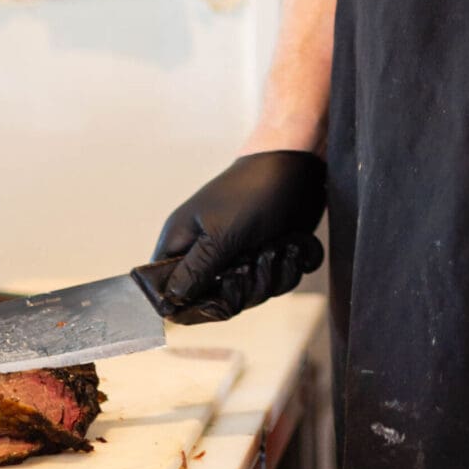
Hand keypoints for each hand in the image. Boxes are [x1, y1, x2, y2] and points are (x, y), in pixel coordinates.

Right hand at [140, 150, 326, 324]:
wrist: (298, 164)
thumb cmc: (253, 189)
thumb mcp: (219, 235)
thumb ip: (194, 272)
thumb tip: (169, 302)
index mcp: (183, 243)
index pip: (169, 292)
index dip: (193, 304)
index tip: (217, 293)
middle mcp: (209, 253)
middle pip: (219, 301)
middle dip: (245, 287)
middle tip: (252, 260)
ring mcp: (240, 255)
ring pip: (253, 295)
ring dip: (273, 273)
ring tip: (276, 246)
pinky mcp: (269, 254)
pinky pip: (279, 283)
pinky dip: (291, 266)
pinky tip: (292, 244)